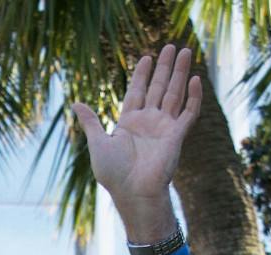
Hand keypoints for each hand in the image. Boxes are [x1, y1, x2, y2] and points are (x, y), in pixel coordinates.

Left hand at [72, 45, 202, 232]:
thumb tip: (75, 103)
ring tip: (185, 51)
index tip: (146, 57)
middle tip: (172, 46)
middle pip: (159, 87)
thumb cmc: (113, 173)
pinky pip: (189, 112)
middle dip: (165, 67)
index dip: (142, 74)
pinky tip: (195, 79)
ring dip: (181, 73)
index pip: (138, 91)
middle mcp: (148, 122)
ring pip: (175, 94)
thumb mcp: (98, 143)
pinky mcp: (177, 135)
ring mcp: (164, 127)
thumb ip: (91, 122)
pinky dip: (193, 97)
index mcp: (129, 122)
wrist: (133, 192)